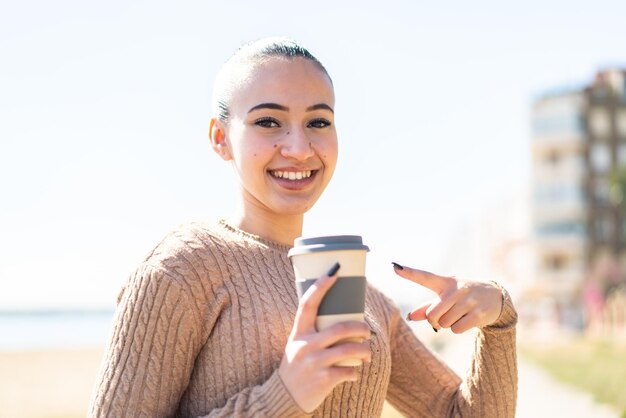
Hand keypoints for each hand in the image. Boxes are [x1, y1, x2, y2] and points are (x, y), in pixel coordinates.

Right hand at [279, 265, 371, 412]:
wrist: (283, 396)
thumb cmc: (295, 365)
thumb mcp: (297, 344)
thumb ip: (313, 331)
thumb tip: (339, 316)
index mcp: (298, 332)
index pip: (308, 303)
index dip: (321, 285)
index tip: (335, 271)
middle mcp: (305, 345)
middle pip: (341, 328)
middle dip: (361, 328)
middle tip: (367, 330)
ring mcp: (314, 363)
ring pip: (350, 349)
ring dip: (365, 350)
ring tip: (367, 352)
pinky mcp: (323, 380)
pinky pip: (348, 371)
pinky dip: (355, 372)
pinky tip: (354, 373)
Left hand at [392, 263, 502, 332]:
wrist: (496, 297)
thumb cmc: (463, 296)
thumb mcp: (446, 296)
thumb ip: (427, 306)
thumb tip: (410, 316)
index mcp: (445, 282)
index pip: (424, 277)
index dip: (409, 273)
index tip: (395, 266)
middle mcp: (457, 289)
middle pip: (432, 314)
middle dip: (435, 320)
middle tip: (444, 316)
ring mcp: (469, 301)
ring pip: (444, 323)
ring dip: (448, 325)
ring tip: (458, 315)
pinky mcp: (478, 314)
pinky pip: (456, 329)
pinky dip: (458, 329)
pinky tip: (466, 320)